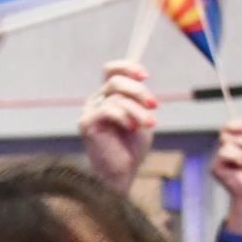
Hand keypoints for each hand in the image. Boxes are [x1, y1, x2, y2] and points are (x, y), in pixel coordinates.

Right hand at [78, 60, 156, 191]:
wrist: (122, 174)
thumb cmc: (130, 149)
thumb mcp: (140, 117)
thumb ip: (138, 98)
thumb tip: (141, 78)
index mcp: (106, 98)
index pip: (111, 70)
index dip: (128, 67)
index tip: (145, 76)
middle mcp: (95, 102)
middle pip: (116, 81)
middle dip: (139, 91)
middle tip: (155, 105)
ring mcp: (89, 112)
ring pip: (117, 96)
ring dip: (138, 110)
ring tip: (149, 124)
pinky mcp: (86, 123)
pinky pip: (109, 109)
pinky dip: (125, 117)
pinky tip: (132, 128)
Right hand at [210, 121, 241, 233]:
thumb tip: (236, 119)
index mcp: (233, 144)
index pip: (229, 126)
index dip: (234, 124)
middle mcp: (224, 149)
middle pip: (226, 132)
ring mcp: (218, 159)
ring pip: (227, 144)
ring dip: (241, 153)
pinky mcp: (214, 167)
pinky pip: (224, 153)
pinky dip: (236, 159)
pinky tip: (238, 168)